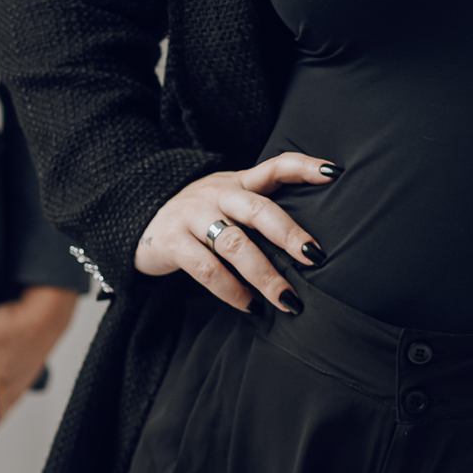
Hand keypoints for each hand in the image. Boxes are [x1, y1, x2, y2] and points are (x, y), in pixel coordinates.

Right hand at [134, 152, 339, 312]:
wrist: (138, 222)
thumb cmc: (199, 217)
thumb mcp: (227, 202)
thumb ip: (260, 212)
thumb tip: (312, 246)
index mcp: (237, 182)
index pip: (274, 166)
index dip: (304, 167)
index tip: (334, 173)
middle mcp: (216, 195)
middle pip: (256, 209)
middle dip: (288, 233)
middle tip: (314, 256)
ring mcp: (192, 217)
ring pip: (233, 244)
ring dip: (264, 275)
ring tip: (288, 300)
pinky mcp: (172, 243)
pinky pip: (205, 268)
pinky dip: (231, 290)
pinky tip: (250, 306)